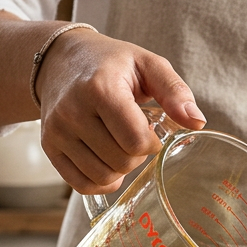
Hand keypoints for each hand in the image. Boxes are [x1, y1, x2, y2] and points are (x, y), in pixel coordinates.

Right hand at [35, 30, 205, 194]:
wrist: (60, 61)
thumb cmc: (110, 63)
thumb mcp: (147, 64)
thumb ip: (175, 92)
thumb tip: (197, 122)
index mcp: (100, 89)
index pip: (135, 141)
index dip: (152, 142)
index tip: (150, 129)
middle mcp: (72, 112)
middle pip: (121, 162)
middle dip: (137, 154)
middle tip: (133, 135)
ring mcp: (57, 132)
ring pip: (102, 177)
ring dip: (120, 169)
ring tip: (118, 143)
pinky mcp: (49, 147)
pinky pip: (81, 185)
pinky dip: (100, 182)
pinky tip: (106, 161)